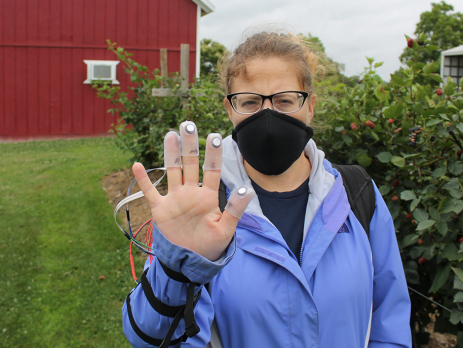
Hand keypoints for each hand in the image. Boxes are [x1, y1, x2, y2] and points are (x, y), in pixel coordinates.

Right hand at [132, 121, 254, 260]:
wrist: (191, 262)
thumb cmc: (211, 246)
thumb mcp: (225, 229)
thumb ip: (234, 209)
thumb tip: (247, 190)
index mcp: (208, 196)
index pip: (211, 170)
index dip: (213, 154)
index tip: (215, 136)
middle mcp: (191, 192)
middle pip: (189, 164)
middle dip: (189, 145)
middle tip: (188, 124)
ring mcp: (174, 199)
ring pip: (172, 171)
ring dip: (170, 154)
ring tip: (170, 135)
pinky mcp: (160, 209)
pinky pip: (150, 192)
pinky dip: (143, 180)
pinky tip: (137, 165)